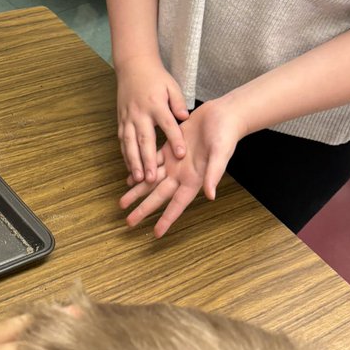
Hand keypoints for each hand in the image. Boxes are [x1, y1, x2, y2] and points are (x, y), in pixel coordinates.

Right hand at [115, 56, 189, 184]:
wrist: (133, 66)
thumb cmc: (156, 78)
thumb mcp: (172, 86)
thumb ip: (179, 103)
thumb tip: (185, 118)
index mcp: (156, 104)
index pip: (167, 125)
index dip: (175, 140)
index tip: (181, 155)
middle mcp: (140, 113)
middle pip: (144, 139)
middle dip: (148, 160)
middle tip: (151, 177)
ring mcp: (128, 118)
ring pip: (129, 143)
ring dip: (133, 162)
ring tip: (138, 178)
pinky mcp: (121, 120)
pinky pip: (122, 141)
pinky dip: (125, 156)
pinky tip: (130, 169)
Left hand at [120, 98, 244, 236]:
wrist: (224, 116)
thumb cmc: (226, 136)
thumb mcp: (220, 155)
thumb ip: (214, 174)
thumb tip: (210, 196)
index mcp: (194, 180)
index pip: (177, 204)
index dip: (166, 219)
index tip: (156, 233)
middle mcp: (182, 175)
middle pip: (158, 196)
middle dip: (143, 209)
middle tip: (128, 222)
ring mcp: (175, 163)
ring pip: (151, 181)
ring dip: (137, 192)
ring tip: (123, 203)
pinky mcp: (170, 149)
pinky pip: (152, 162)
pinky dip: (141, 171)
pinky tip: (130, 179)